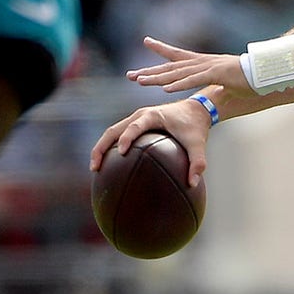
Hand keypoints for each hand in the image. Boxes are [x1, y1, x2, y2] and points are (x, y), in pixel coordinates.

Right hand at [89, 97, 211, 188]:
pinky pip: (118, 136)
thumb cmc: (195, 126)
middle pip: (113, 130)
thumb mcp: (198, 143)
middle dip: (101, 147)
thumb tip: (192, 184)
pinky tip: (108, 167)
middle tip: (95, 167)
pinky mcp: (135, 125)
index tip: (121, 152)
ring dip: (101, 148)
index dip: (126, 138)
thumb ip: (197, 162)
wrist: (195, 109)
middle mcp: (139, 115)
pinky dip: (109, 149)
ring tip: (95, 169)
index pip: (134, 126)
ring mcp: (135, 119)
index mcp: (152, 115)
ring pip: (111, 132)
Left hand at [126, 37, 254, 97]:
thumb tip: (215, 95)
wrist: (270, 71)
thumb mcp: (230, 84)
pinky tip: (165, 88)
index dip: (162, 48)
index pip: (179, 54)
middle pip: (171, 67)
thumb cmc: (252, 79)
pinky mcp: (218, 73)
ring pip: (178, 73)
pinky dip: (179, 84)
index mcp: (205, 63)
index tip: (146, 41)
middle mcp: (203, 62)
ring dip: (157, 78)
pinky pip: (194, 79)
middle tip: (130, 75)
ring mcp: (210, 66)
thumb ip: (219, 87)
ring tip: (139, 81)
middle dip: (149, 71)